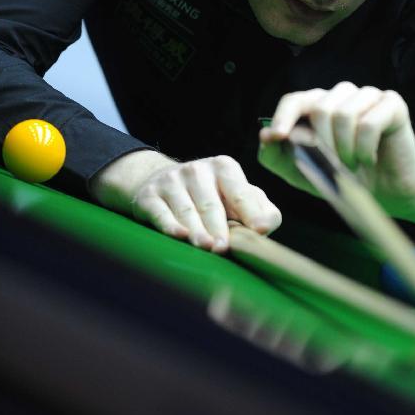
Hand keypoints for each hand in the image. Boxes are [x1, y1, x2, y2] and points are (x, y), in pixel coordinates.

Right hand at [90, 150, 281, 251]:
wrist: (162, 183)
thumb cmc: (212, 196)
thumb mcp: (237, 195)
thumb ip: (259, 209)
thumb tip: (265, 226)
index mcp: (225, 168)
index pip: (240, 193)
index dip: (251, 212)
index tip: (259, 230)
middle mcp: (197, 170)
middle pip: (211, 204)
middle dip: (218, 227)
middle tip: (224, 247)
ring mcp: (171, 181)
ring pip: (186, 210)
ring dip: (196, 230)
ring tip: (206, 246)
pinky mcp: (149, 195)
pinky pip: (160, 212)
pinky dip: (169, 224)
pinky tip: (179, 234)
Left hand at [258, 82, 414, 227]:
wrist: (387, 192)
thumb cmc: (344, 179)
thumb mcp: (302, 173)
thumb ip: (278, 156)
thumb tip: (265, 135)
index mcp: (319, 105)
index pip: (295, 100)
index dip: (284, 116)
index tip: (277, 136)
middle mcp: (342, 95)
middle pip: (320, 107)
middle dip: (321, 144)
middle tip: (333, 167)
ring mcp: (368, 96)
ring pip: (343, 113)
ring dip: (344, 149)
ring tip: (351, 166)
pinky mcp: (392, 104)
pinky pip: (369, 122)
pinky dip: (364, 149)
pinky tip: (368, 160)